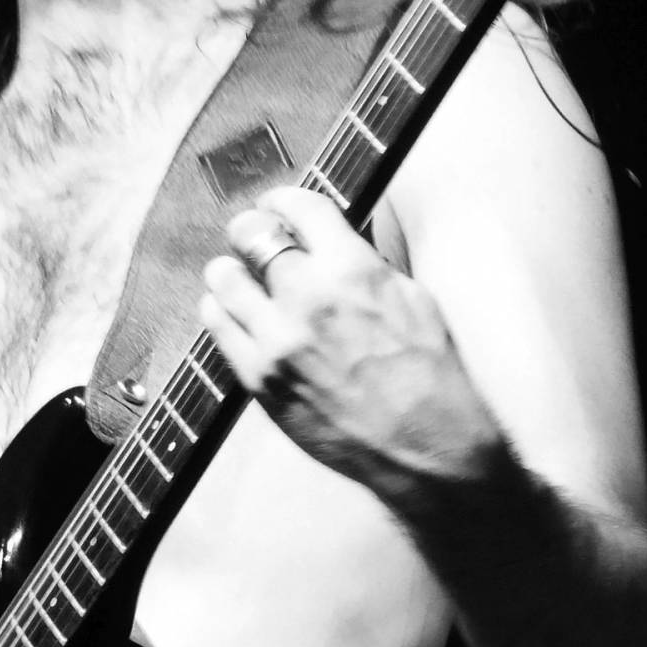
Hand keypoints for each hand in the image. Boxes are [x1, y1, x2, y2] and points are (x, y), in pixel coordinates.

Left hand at [200, 185, 495, 495]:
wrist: (424, 446)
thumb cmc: (430, 378)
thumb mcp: (412, 297)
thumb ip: (364, 262)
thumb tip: (334, 239)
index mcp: (352, 269)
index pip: (298, 207)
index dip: (283, 200)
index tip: (278, 204)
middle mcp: (308, 298)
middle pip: (251, 235)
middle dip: (251, 230)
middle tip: (253, 236)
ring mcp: (277, 340)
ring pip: (223, 278)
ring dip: (232, 271)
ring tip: (241, 278)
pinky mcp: (259, 378)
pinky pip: (217, 327)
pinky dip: (222, 313)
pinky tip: (236, 315)